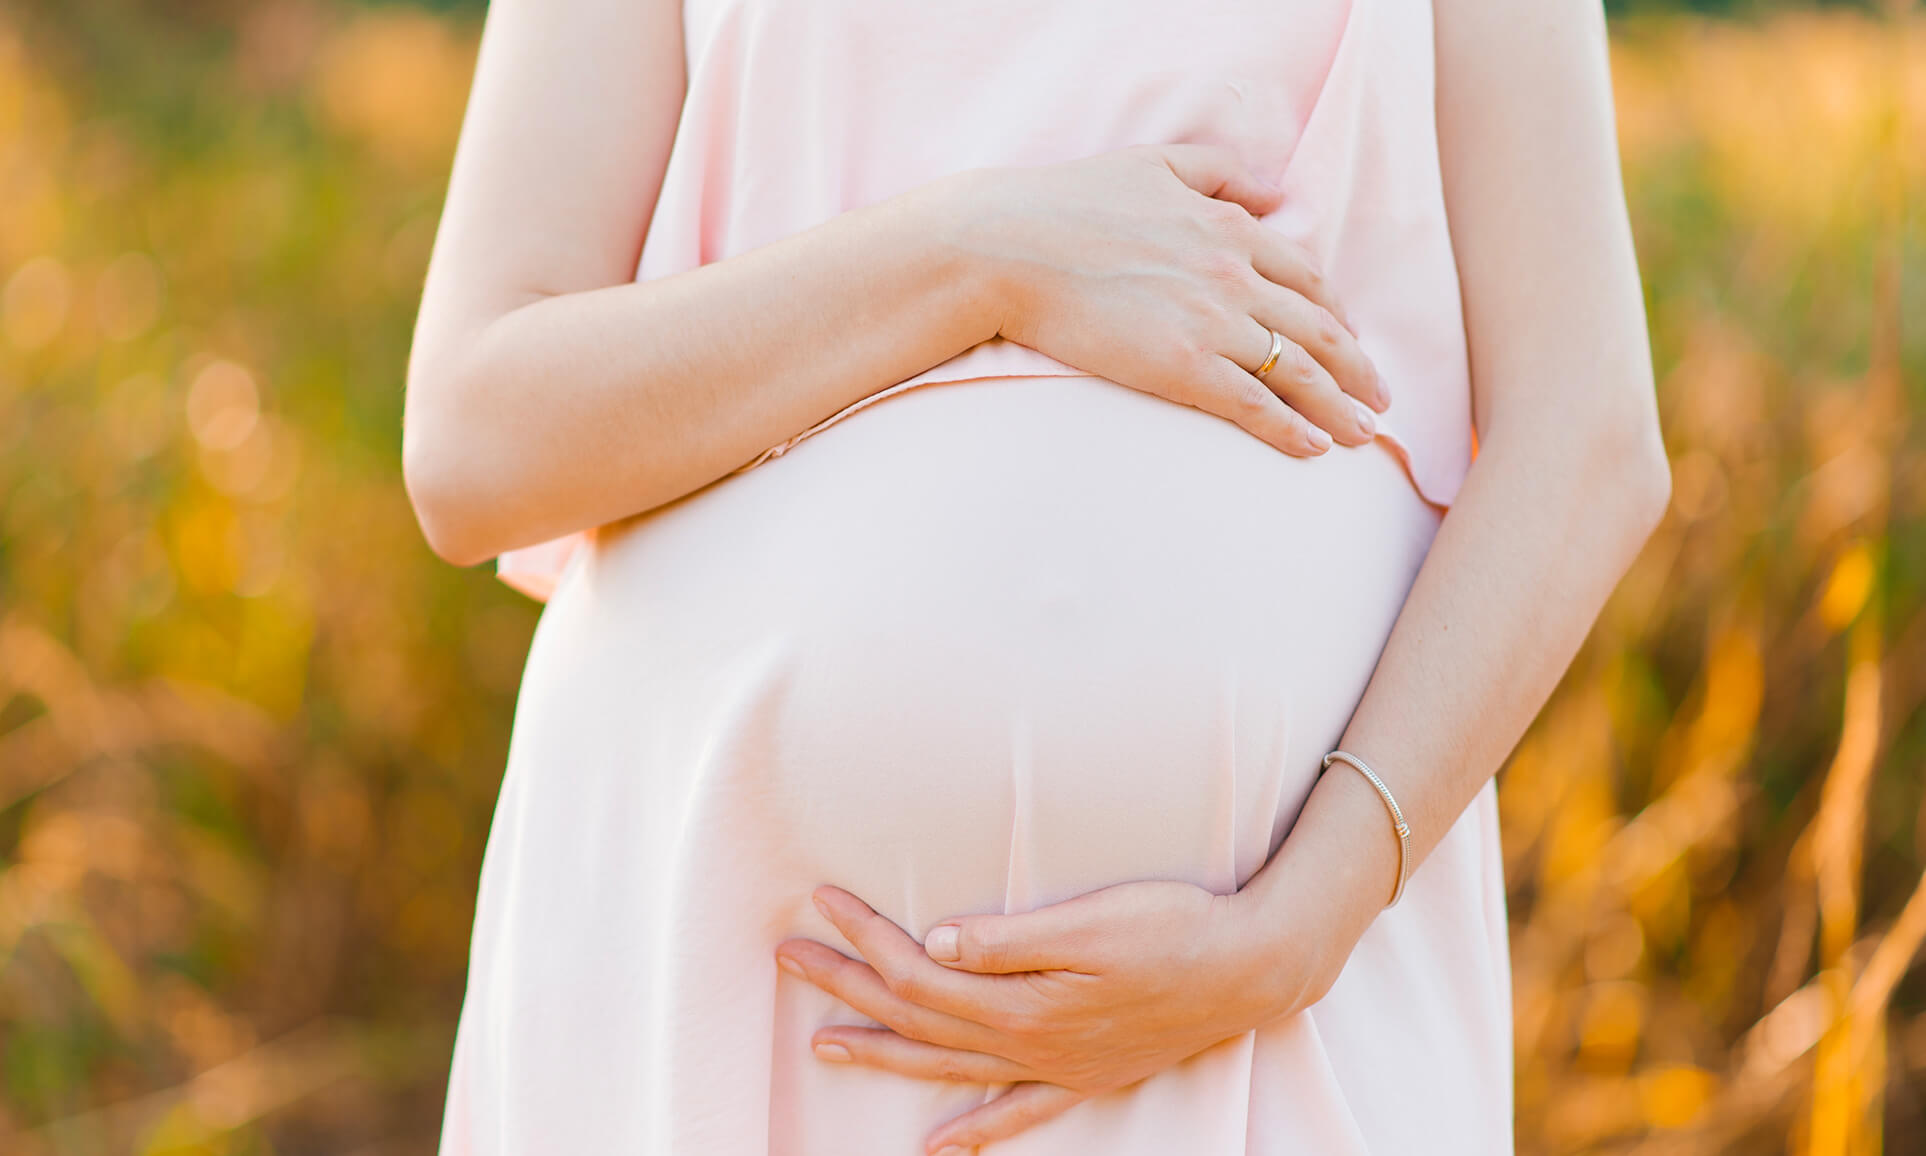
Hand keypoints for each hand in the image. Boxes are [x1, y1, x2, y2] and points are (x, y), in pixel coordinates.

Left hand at [775, 880, 1339, 1153]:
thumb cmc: (1176, 930)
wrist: (1251, 970)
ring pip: (947, 1065)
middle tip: (787, 957)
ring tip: (823, 1042)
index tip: (822, 900)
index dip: (865, 937)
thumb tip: (933, 942)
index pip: (919, 971)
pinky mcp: (1084, 1075)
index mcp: (1021, 1004)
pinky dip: (974, 1131)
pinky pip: (1016, 1113)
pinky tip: (939, 1148)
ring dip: (882, 1052)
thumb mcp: (1092, 922)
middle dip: (847, 986)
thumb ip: (1008, 939)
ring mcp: (1055, 1069)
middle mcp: (1028, 1046)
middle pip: (916, 1019)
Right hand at [949, 141, 1387, 457]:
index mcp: (1229, 226)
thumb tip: (1272, 193)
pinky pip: (1254, 404)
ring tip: (1362, 433)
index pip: (1305, 276)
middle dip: (1357, 369)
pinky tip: (1313, 449)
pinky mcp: (1182, 366)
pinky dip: (1291, 428)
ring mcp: (1211, 321)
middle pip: (1318, 328)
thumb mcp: (1153, 163)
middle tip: (1380, 400)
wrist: (1008, 246)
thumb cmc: (1067, 203)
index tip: (1350, 341)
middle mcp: (1233, 273)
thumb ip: (1219, 172)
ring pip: (1298, 370)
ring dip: (1339, 406)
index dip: (1336, 313)